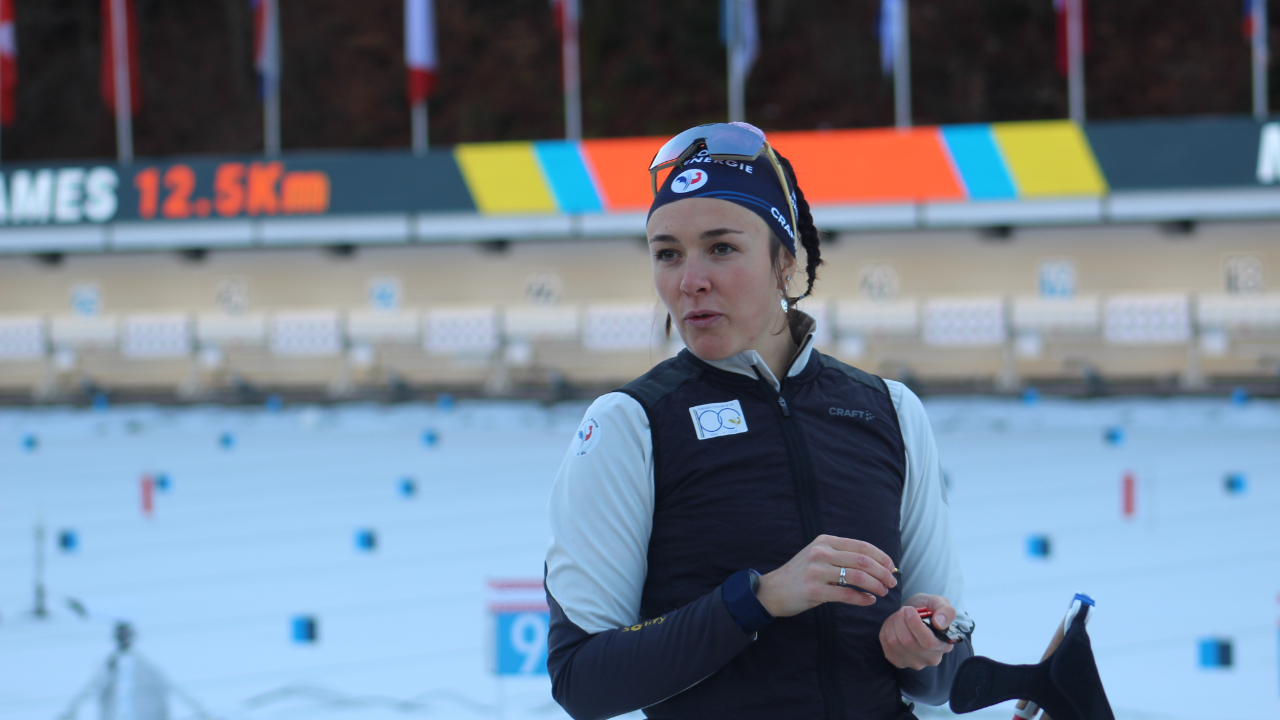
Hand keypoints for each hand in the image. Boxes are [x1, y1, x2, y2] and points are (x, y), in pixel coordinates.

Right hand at [755, 534, 896, 617]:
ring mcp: (817, 571)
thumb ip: (841, 555)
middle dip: (883, 573)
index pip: (861, 546)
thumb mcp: (818, 555)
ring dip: (876, 586)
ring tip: (883, 592)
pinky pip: (846, 595)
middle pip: (863, 561)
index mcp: (825, 541)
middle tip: (892, 583)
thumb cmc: (801, 574)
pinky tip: (869, 601)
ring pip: (858, 577)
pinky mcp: (815, 591)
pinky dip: (862, 599)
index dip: (881, 557)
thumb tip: (875, 563)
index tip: (892, 567)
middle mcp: (821, 553)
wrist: (773, 590)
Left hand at [879, 593, 955, 669]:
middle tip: (903, 609)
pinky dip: (885, 632)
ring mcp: (915, 663)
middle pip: (908, 642)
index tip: (908, 609)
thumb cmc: (929, 609)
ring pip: (894, 643)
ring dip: (892, 624)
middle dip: (900, 620)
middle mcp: (931, 658)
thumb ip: (946, 611)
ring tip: (898, 616)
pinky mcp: (900, 663)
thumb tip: (939, 623)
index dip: (914, 624)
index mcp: (944, 645)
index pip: (928, 642)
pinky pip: (886, 647)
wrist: (915, 617)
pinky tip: (892, 625)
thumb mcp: (940, 603)